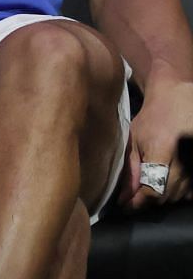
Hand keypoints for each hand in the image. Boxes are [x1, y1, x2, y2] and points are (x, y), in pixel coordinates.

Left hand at [121, 77, 192, 208]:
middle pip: (166, 196)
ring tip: (146, 187)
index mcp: (163, 150)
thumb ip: (131, 169)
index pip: (154, 189)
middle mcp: (184, 161)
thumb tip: (124, 198)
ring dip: (161, 197)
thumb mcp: (134, 140)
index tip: (125, 205)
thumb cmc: (152, 120)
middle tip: (132, 197)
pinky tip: (165, 183)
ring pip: (178, 196)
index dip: (138, 201)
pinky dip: (176, 192)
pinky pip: (189, 192)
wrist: (178, 104)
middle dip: (146, 200)